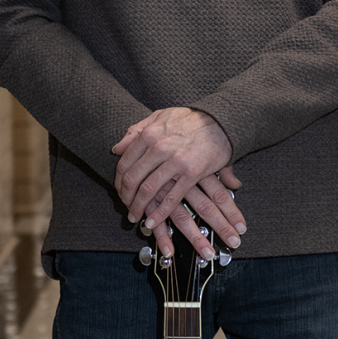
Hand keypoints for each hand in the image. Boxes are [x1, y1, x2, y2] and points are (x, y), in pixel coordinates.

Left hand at [112, 108, 244, 259]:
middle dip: (125, 197)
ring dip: (138, 208)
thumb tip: (116, 148)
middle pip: (132, 179)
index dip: (118, 181)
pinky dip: (159, 213)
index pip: (124, 163)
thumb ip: (136, 131)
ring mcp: (175, 162)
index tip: (119, 190)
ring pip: (148, 190)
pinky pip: (170, 198)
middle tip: (125, 207)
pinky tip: (152, 221)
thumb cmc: (190, 119)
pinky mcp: (191, 174)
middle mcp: (158, 148)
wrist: (221, 121)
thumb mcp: (159, 117)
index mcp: (149, 134)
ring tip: (135, 217)